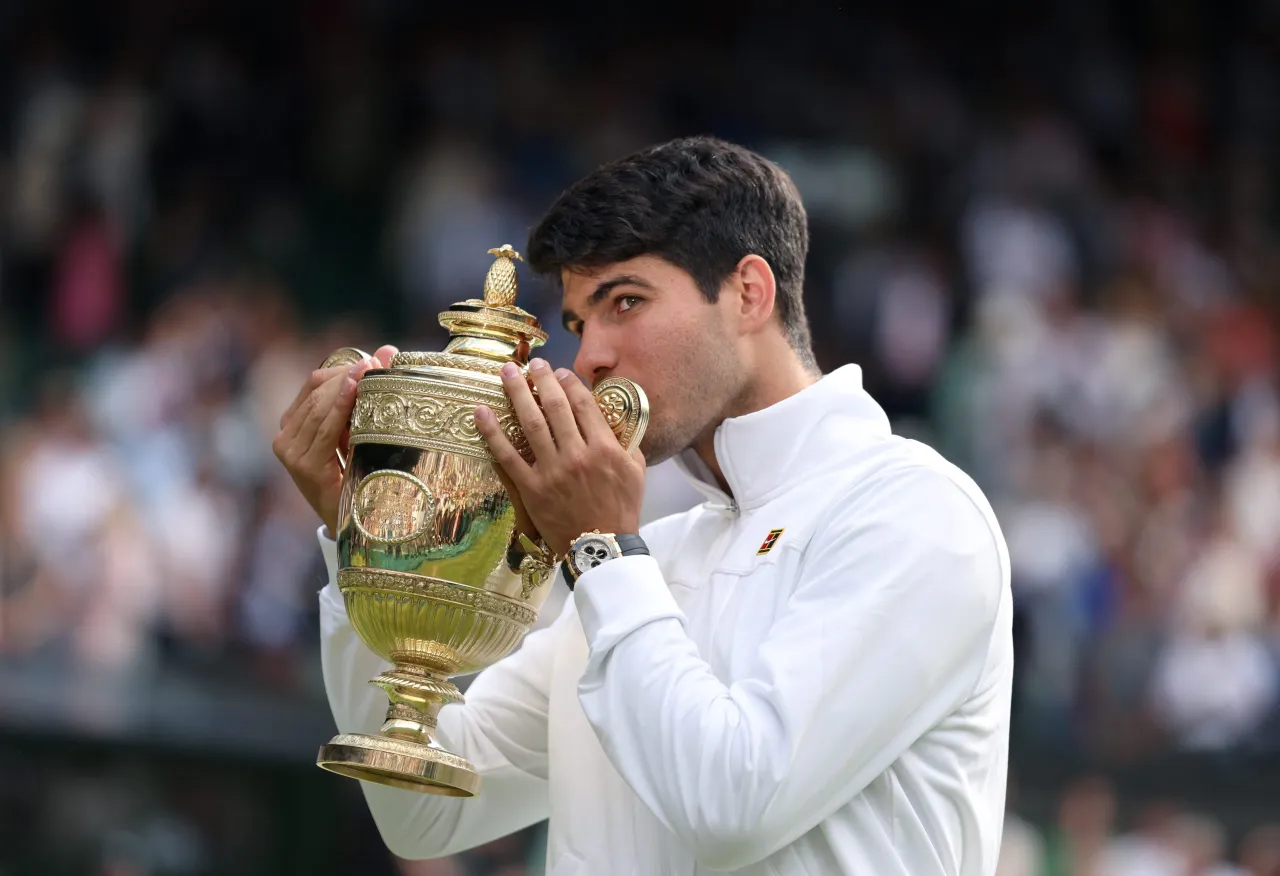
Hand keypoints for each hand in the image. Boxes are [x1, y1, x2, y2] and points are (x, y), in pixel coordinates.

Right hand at [273, 344, 398, 537]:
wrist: (356, 525)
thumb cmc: (359, 474)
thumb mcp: (362, 430)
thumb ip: (368, 393)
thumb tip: (386, 349)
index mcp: (295, 424)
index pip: (314, 383)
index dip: (342, 369)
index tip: (371, 360)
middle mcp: (286, 436)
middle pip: (316, 391)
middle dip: (348, 375)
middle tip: (377, 363)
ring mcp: (291, 452)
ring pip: (320, 406)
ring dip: (347, 387)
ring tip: (371, 372)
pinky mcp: (304, 467)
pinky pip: (325, 429)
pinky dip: (341, 408)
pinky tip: (356, 392)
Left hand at [475, 358, 645, 556]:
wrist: (601, 547)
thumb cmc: (621, 509)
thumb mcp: (636, 471)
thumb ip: (626, 440)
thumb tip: (616, 415)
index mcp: (604, 448)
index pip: (583, 405)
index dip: (570, 383)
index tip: (559, 372)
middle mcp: (577, 455)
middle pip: (556, 407)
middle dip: (542, 380)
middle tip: (532, 363)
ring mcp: (551, 471)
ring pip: (531, 424)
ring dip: (516, 395)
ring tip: (506, 372)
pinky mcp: (531, 488)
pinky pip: (507, 456)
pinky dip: (492, 433)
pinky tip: (481, 412)